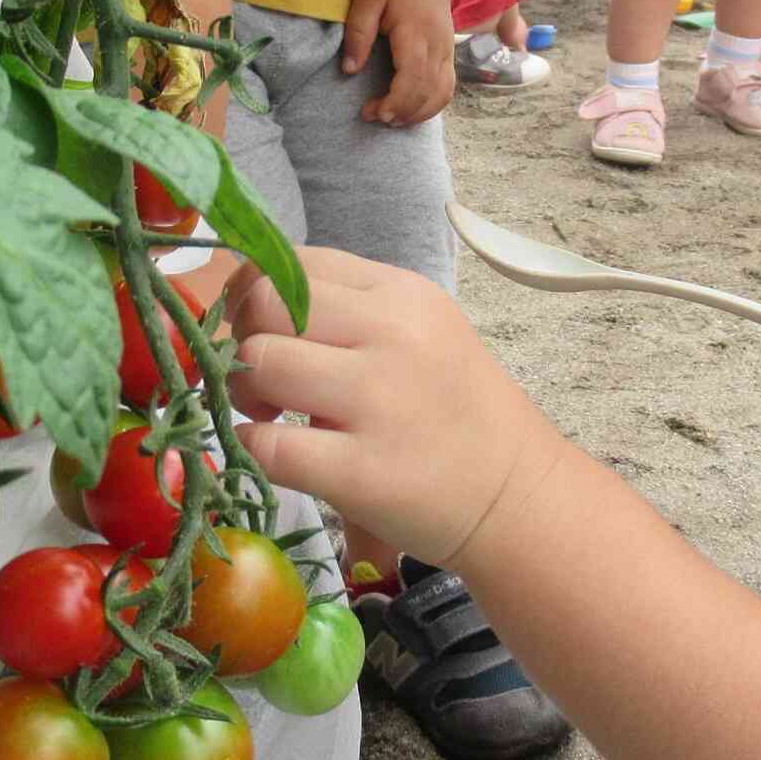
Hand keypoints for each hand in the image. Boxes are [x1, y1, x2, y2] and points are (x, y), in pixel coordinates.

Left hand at [227, 251, 568, 566]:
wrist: (519, 497)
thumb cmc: (457, 413)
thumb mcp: (421, 332)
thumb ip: (349, 310)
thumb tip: (250, 304)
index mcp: (402, 293)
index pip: (293, 262)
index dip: (254, 294)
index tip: (259, 330)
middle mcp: (393, 334)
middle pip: (265, 303)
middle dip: (242, 338)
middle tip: (259, 378)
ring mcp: (379, 400)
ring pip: (260, 363)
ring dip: (241, 392)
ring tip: (269, 416)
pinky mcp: (362, 470)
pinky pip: (267, 445)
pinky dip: (252, 448)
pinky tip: (274, 455)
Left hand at [344, 0, 455, 126]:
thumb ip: (358, 34)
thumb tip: (349, 70)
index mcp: (417, 31)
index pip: (413, 77)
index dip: (395, 101)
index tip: (373, 112)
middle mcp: (438, 44)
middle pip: (427, 91)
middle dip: (401, 112)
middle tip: (373, 116)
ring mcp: (448, 49)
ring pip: (442, 94)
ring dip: (418, 114)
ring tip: (391, 119)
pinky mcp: (450, 52)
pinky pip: (448, 87)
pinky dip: (431, 105)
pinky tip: (411, 110)